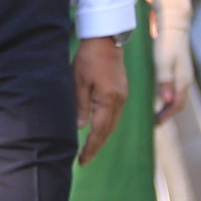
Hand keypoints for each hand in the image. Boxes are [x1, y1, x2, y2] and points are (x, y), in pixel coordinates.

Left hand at [73, 33, 128, 163]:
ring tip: (89, 149)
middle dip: (96, 146)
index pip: (99, 130)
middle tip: (83, 160)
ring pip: (112, 124)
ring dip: (101, 137)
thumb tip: (81, 128)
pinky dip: (105, 125)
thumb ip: (80, 105)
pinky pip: (113, 114)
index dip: (91, 147)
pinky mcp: (121, 92)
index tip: (82, 160)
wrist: (105, 40)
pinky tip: (96, 130)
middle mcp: (119, 101)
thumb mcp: (78, 81)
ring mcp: (122, 96)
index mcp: (109, 99)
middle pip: (108, 130)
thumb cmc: (88, 58)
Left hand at [151, 20, 194, 125]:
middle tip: (154, 122)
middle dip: (168, 114)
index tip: (155, 124)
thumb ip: (165, 81)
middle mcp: (186, 81)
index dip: (166, 116)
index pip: (177, 105)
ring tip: (155, 113)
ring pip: (178, 97)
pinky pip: (175, 89)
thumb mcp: (163, 63)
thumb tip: (167, 100)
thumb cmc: (166, 45)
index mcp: (183, 81)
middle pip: (179, 103)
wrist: (174, 27)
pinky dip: (168, 97)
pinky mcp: (180, 71)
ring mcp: (184, 76)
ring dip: (168, 107)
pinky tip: (158, 97)